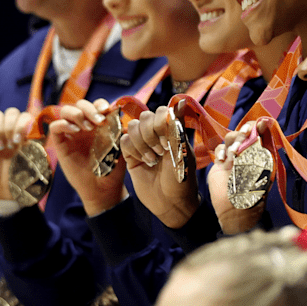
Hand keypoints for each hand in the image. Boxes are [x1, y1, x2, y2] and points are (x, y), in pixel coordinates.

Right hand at [0, 108, 35, 200]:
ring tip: (1, 147)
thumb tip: (47, 135)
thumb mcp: (38, 166)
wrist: (5, 195)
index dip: (25, 122)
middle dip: (12, 125)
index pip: (26, 116)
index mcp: (26, 136)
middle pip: (11, 112)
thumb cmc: (24, 181)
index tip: (24, 138)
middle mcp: (11, 132)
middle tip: (13, 144)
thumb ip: (42, 151)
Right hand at [51, 98, 126, 216]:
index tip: (108, 110)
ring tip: (87, 127)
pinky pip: (55, 127)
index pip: (96, 105)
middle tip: (99, 120)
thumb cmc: (113, 167)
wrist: (104, 188)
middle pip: (80, 105)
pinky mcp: (61, 144)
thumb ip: (119, 130)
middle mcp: (83, 126)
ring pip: (66, 111)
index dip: (100, 104)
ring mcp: (71, 134)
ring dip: (77, 114)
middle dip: (90, 108)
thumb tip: (120, 114)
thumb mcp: (120, 146)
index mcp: (98, 124)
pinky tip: (75, 130)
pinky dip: (63, 124)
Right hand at [119, 103, 199, 227]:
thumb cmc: (182, 179)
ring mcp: (143, 144)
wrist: (171, 203)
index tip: (168, 141)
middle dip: (151, 134)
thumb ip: (176, 128)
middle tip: (161, 152)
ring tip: (153, 159)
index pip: (161, 111)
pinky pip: (124, 141)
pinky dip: (132, 149)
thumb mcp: (182, 152)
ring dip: (142, 142)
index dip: (160, 122)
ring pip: (132, 126)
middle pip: (145, 116)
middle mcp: (157, 134)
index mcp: (173, 130)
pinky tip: (143, 162)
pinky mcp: (131, 155)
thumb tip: (180, 102)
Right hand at [206, 120, 268, 234]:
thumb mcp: (264, 169)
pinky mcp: (221, 164)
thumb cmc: (255, 194)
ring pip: (230, 138)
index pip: (260, 134)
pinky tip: (223, 160)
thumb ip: (264, 148)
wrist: (237, 212)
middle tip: (244, 135)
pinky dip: (221, 151)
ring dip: (232, 141)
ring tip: (234, 152)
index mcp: (262, 154)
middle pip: (244, 133)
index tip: (258, 125)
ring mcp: (233, 158)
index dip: (258, 127)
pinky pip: (220, 149)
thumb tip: (265, 126)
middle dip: (243, 132)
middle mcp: (248, 154)